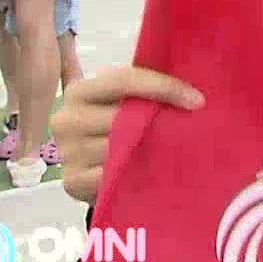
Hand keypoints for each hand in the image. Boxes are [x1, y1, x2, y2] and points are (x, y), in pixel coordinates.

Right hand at [52, 66, 203, 202]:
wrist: (91, 166)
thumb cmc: (116, 124)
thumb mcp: (125, 101)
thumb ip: (145, 90)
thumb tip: (191, 93)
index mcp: (79, 90)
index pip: (123, 80)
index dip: (163, 87)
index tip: (196, 100)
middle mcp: (66, 119)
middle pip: (122, 116)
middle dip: (158, 123)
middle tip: (186, 129)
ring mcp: (67, 151)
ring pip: (120, 149)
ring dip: (149, 151)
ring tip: (166, 151)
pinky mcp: (72, 181)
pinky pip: (112, 176)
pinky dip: (133, 174)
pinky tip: (146, 171)